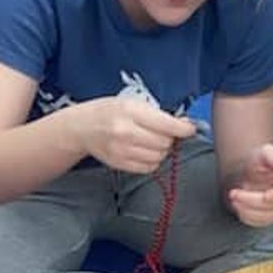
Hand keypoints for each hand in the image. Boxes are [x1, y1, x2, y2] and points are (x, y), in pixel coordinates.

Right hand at [77, 97, 195, 172]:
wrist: (83, 127)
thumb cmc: (110, 112)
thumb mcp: (132, 104)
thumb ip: (157, 114)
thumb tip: (183, 125)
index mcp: (130, 112)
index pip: (166, 125)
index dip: (183, 129)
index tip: (190, 129)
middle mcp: (125, 132)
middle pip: (164, 143)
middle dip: (169, 139)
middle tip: (163, 133)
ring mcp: (122, 151)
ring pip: (158, 157)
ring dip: (161, 151)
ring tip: (152, 142)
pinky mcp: (120, 164)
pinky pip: (148, 168)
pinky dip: (152, 161)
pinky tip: (145, 152)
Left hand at [227, 144, 272, 227]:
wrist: (249, 173)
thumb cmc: (259, 162)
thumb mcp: (265, 153)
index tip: (265, 196)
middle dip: (252, 201)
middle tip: (234, 193)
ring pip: (263, 217)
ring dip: (246, 209)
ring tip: (233, 196)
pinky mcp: (266, 219)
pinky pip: (256, 222)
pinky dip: (244, 214)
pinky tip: (237, 203)